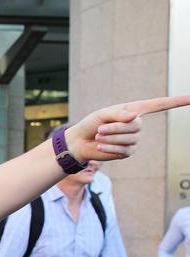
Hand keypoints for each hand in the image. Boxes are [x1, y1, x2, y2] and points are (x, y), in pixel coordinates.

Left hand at [66, 96, 189, 161]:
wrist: (80, 142)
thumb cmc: (91, 124)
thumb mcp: (103, 114)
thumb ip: (118, 114)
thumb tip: (135, 116)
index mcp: (134, 110)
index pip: (159, 105)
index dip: (176, 102)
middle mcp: (137, 124)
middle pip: (136, 125)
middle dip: (116, 127)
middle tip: (101, 128)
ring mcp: (134, 139)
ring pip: (130, 138)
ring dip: (111, 137)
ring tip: (99, 136)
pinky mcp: (127, 152)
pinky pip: (124, 150)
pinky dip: (110, 147)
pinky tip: (101, 144)